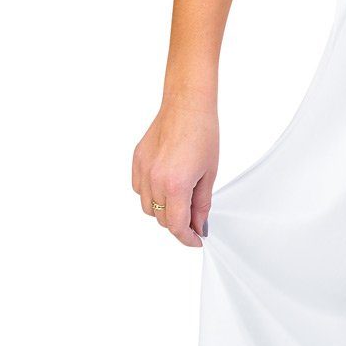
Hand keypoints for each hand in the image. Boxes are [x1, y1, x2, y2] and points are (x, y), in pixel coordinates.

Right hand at [132, 95, 217, 246]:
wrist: (187, 106)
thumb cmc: (203, 133)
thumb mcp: (209, 174)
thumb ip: (201, 204)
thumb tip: (198, 226)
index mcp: (176, 185)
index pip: (177, 225)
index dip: (187, 238)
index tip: (195, 240)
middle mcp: (155, 179)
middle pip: (162, 219)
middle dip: (178, 224)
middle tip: (195, 219)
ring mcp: (143, 170)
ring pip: (147, 207)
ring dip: (163, 210)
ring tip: (181, 199)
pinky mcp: (136, 160)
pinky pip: (139, 189)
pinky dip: (150, 194)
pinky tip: (166, 185)